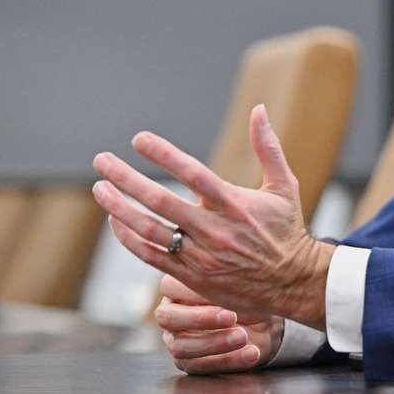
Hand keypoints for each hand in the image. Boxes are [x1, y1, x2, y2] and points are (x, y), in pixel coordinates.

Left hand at [91, 104, 333, 327]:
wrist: (293, 283)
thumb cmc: (287, 230)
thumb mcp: (284, 186)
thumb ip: (268, 147)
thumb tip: (259, 110)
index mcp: (236, 204)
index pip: (193, 174)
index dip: (164, 155)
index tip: (138, 139)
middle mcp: (216, 230)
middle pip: (161, 201)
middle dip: (126, 178)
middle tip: (102, 160)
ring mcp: (201, 255)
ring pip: (149, 230)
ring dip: (120, 208)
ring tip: (100, 188)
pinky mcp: (193, 276)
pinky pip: (151, 256)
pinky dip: (130, 238)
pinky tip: (116, 221)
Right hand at [155, 274, 283, 374]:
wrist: (265, 324)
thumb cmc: (246, 296)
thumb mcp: (239, 285)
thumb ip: (223, 281)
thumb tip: (216, 276)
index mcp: (177, 288)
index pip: (169, 286)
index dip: (192, 291)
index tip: (221, 291)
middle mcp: (171, 313)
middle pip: (168, 318)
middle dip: (200, 318)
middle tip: (232, 316)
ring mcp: (176, 341)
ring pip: (181, 347)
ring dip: (215, 343)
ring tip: (243, 337)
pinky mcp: (189, 363)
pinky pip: (201, 367)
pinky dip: (229, 360)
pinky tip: (251, 353)